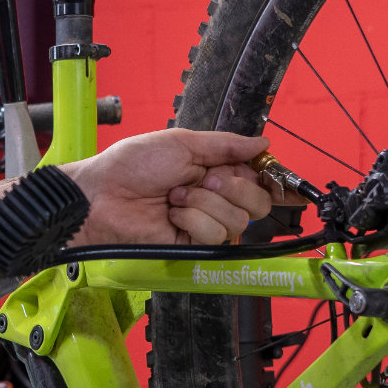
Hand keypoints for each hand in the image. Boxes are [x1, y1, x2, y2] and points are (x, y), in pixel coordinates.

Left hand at [66, 129, 274, 246]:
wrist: (104, 195)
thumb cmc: (133, 164)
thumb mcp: (183, 143)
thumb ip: (226, 145)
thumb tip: (262, 143)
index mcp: (216, 169)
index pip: (259, 179)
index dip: (274, 181)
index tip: (283, 182)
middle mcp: (216, 197)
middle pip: (258, 203)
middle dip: (233, 189)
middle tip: (204, 179)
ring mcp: (205, 221)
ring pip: (237, 221)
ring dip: (205, 204)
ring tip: (175, 196)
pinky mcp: (193, 243)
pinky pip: (214, 235)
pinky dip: (193, 220)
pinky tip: (172, 214)